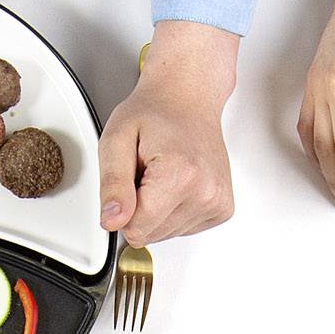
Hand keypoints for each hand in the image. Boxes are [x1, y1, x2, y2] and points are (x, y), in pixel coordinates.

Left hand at [98, 22, 238, 245]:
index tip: (133, 176)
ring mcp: (218, 202)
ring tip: (163, 174)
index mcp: (181, 176)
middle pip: (151, 235)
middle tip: (147, 172)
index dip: (123, 207)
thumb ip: (112, 185)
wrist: (188, 98)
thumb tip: (112, 221)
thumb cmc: (154, 113)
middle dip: (140, 208)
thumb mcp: (116, 140)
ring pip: (166, 235)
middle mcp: (206, 193)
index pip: (135, 228)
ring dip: (157, 209)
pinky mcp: (222, 209)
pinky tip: (178, 182)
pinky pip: (183, 229)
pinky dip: (174, 210)